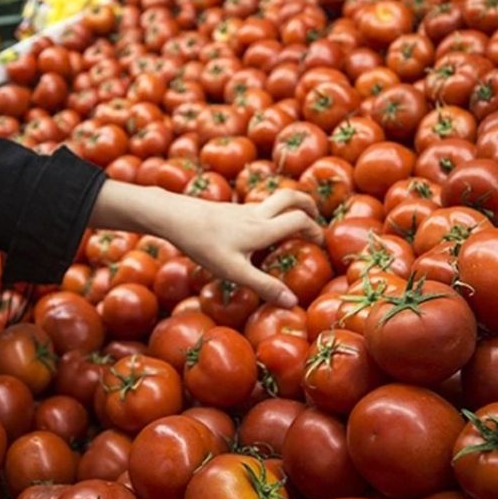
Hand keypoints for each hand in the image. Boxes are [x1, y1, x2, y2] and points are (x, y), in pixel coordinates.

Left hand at [164, 189, 324, 306]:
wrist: (175, 217)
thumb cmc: (204, 245)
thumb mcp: (234, 271)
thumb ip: (264, 286)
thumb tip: (292, 303)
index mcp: (263, 228)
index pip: (300, 221)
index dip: (315, 230)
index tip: (322, 243)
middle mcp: (257, 214)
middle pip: (291, 196)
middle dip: (308, 204)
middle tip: (316, 218)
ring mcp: (242, 209)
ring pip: (274, 200)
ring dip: (289, 207)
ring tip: (293, 226)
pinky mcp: (229, 210)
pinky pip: (258, 207)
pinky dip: (270, 213)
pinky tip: (259, 232)